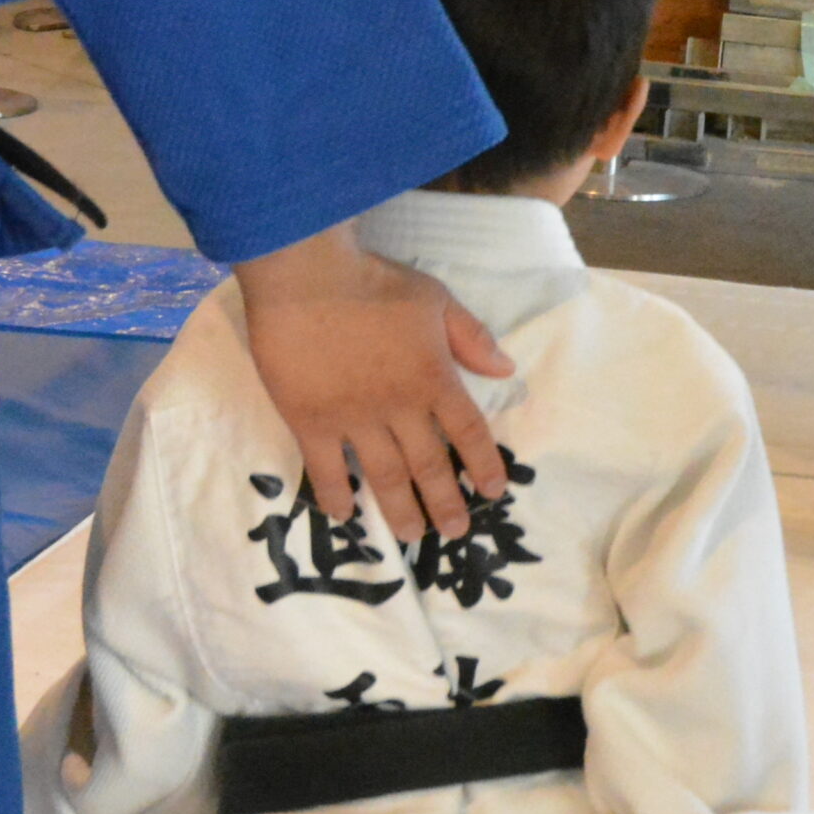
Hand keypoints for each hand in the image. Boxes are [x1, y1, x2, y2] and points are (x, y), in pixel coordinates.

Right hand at [236, 228, 514, 545]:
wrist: (307, 278)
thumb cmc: (374, 283)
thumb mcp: (437, 300)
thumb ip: (471, 339)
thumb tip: (505, 369)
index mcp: (434, 378)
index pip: (468, 431)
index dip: (483, 463)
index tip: (493, 490)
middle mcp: (398, 406)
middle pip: (429, 464)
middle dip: (446, 502)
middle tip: (456, 532)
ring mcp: (353, 418)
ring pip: (383, 475)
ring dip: (401, 508)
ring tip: (414, 536)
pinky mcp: (309, 420)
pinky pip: (325, 468)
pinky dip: (336, 494)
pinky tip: (345, 515)